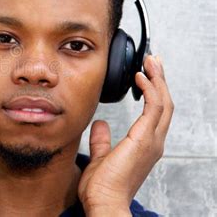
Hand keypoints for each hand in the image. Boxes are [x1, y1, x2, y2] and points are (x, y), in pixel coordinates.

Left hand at [78, 55, 173, 215]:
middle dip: (159, 80)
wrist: (104, 202)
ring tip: (151, 61)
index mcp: (145, 145)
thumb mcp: (101, 156)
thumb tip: (100, 124)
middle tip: (153, 61)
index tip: (145, 74)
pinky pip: (153, 107)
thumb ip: (102, 140)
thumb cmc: (102, 186)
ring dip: (158, 79)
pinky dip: (150, 90)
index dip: (153, 91)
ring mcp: (152, 140)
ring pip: (163, 102)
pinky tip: (141, 77)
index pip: (155, 112)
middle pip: (164, 103)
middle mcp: (153, 141)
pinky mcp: (144, 139)